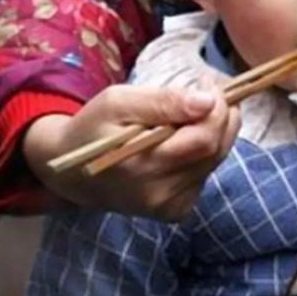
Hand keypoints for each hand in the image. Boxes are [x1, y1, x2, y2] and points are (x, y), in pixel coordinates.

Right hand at [23, 84, 241, 220]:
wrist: (75, 174)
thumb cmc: (93, 129)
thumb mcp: (117, 102)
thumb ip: (163, 101)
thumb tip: (207, 102)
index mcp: (142, 165)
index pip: (204, 139)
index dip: (218, 108)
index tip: (209, 84)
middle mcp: (160, 193)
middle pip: (215, 150)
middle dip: (221, 116)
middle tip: (210, 93)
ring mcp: (169, 206)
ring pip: (215, 161)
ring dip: (215, 132)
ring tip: (195, 113)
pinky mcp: (176, 211)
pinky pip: (205, 175)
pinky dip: (204, 153)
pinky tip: (184, 141)